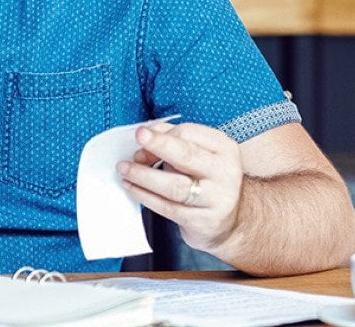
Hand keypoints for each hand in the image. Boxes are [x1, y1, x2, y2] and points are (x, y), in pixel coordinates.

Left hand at [116, 122, 243, 252]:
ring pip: (174, 186)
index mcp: (224, 149)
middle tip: (137, 139)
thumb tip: (145, 135)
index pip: (189, 133)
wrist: (230, 221)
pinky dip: (145, 196)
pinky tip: (132, 187)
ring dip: (143, 175)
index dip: (161, 135)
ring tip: (124, 169)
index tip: (141, 137)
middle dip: (157, 145)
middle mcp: (225, 173)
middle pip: (186, 156)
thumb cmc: (207, 180)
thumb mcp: (199, 154)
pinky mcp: (203, 221)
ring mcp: (217, 199)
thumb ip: (173, 140)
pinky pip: (168, 207)